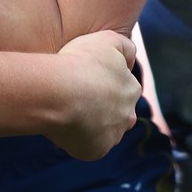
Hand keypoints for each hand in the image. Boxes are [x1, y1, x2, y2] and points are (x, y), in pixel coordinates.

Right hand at [48, 30, 140, 159]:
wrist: (59, 93)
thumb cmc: (81, 62)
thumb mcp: (108, 39)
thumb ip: (126, 47)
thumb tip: (130, 61)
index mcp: (131, 89)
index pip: (123, 88)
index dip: (103, 82)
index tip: (86, 78)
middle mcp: (128, 116)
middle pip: (117, 113)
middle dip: (103, 107)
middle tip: (78, 97)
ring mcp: (112, 136)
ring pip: (104, 131)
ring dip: (92, 123)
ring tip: (69, 111)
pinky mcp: (95, 151)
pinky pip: (88, 146)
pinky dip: (78, 138)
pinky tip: (64, 124)